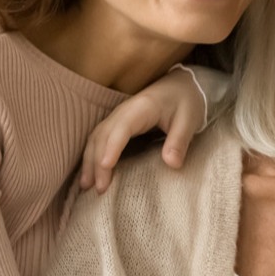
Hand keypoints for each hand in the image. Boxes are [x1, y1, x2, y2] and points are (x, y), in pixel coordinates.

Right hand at [77, 67, 208, 192]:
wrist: (182, 86)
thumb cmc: (187, 103)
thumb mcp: (189, 121)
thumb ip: (179, 142)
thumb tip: (172, 164)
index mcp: (141, 108)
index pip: (121, 128)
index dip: (112, 147)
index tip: (106, 166)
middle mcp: (123, 111)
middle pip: (103, 136)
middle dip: (97, 162)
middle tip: (99, 189)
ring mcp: (117, 117)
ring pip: (95, 138)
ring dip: (89, 161)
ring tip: (86, 186)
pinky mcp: (116, 125)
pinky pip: (98, 140)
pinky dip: (91, 157)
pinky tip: (89, 175)